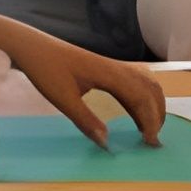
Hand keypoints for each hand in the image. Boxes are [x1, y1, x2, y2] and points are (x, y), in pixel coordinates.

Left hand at [11, 32, 166, 147]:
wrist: (33, 47)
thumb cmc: (45, 70)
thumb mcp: (63, 99)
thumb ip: (85, 121)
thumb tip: (106, 143)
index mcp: (108, 73)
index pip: (140, 96)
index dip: (149, 119)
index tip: (149, 142)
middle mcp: (116, 67)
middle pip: (149, 88)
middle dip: (157, 114)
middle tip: (153, 140)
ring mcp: (112, 66)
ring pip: (145, 82)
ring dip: (153, 104)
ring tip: (149, 128)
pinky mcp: (106, 67)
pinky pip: (134, 80)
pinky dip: (142, 96)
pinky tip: (135, 112)